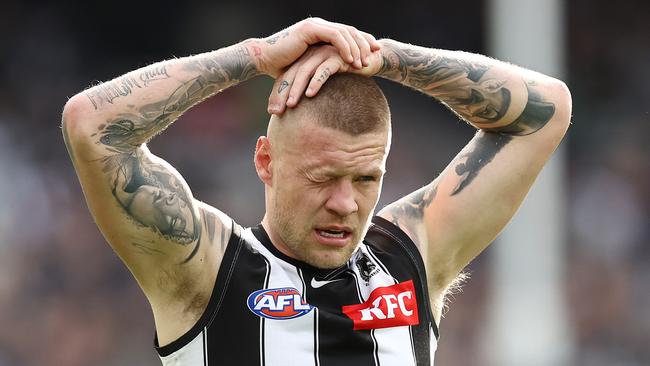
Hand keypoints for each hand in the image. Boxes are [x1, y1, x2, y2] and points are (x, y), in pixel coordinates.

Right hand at [256, 18, 379, 78]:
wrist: (263, 59)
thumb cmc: (282, 67)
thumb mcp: (308, 67)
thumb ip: (322, 67)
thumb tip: (334, 80)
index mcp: (321, 32)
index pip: (347, 34)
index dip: (362, 41)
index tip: (375, 52)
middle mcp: (320, 25)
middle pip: (350, 30)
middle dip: (365, 41)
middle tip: (376, 54)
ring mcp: (315, 25)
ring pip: (345, 32)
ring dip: (357, 47)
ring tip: (364, 63)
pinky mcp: (310, 29)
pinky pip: (334, 36)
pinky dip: (345, 48)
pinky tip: (351, 60)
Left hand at [267, 43, 383, 113]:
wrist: (372, 60)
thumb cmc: (348, 74)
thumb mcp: (328, 83)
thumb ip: (314, 91)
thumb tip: (301, 114)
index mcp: (305, 59)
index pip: (287, 77)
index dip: (278, 94)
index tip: (273, 112)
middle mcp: (312, 55)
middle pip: (292, 75)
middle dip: (282, 94)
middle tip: (276, 111)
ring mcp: (324, 54)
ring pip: (305, 72)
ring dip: (296, 89)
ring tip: (290, 105)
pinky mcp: (337, 57)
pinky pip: (324, 70)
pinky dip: (316, 82)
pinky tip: (310, 94)